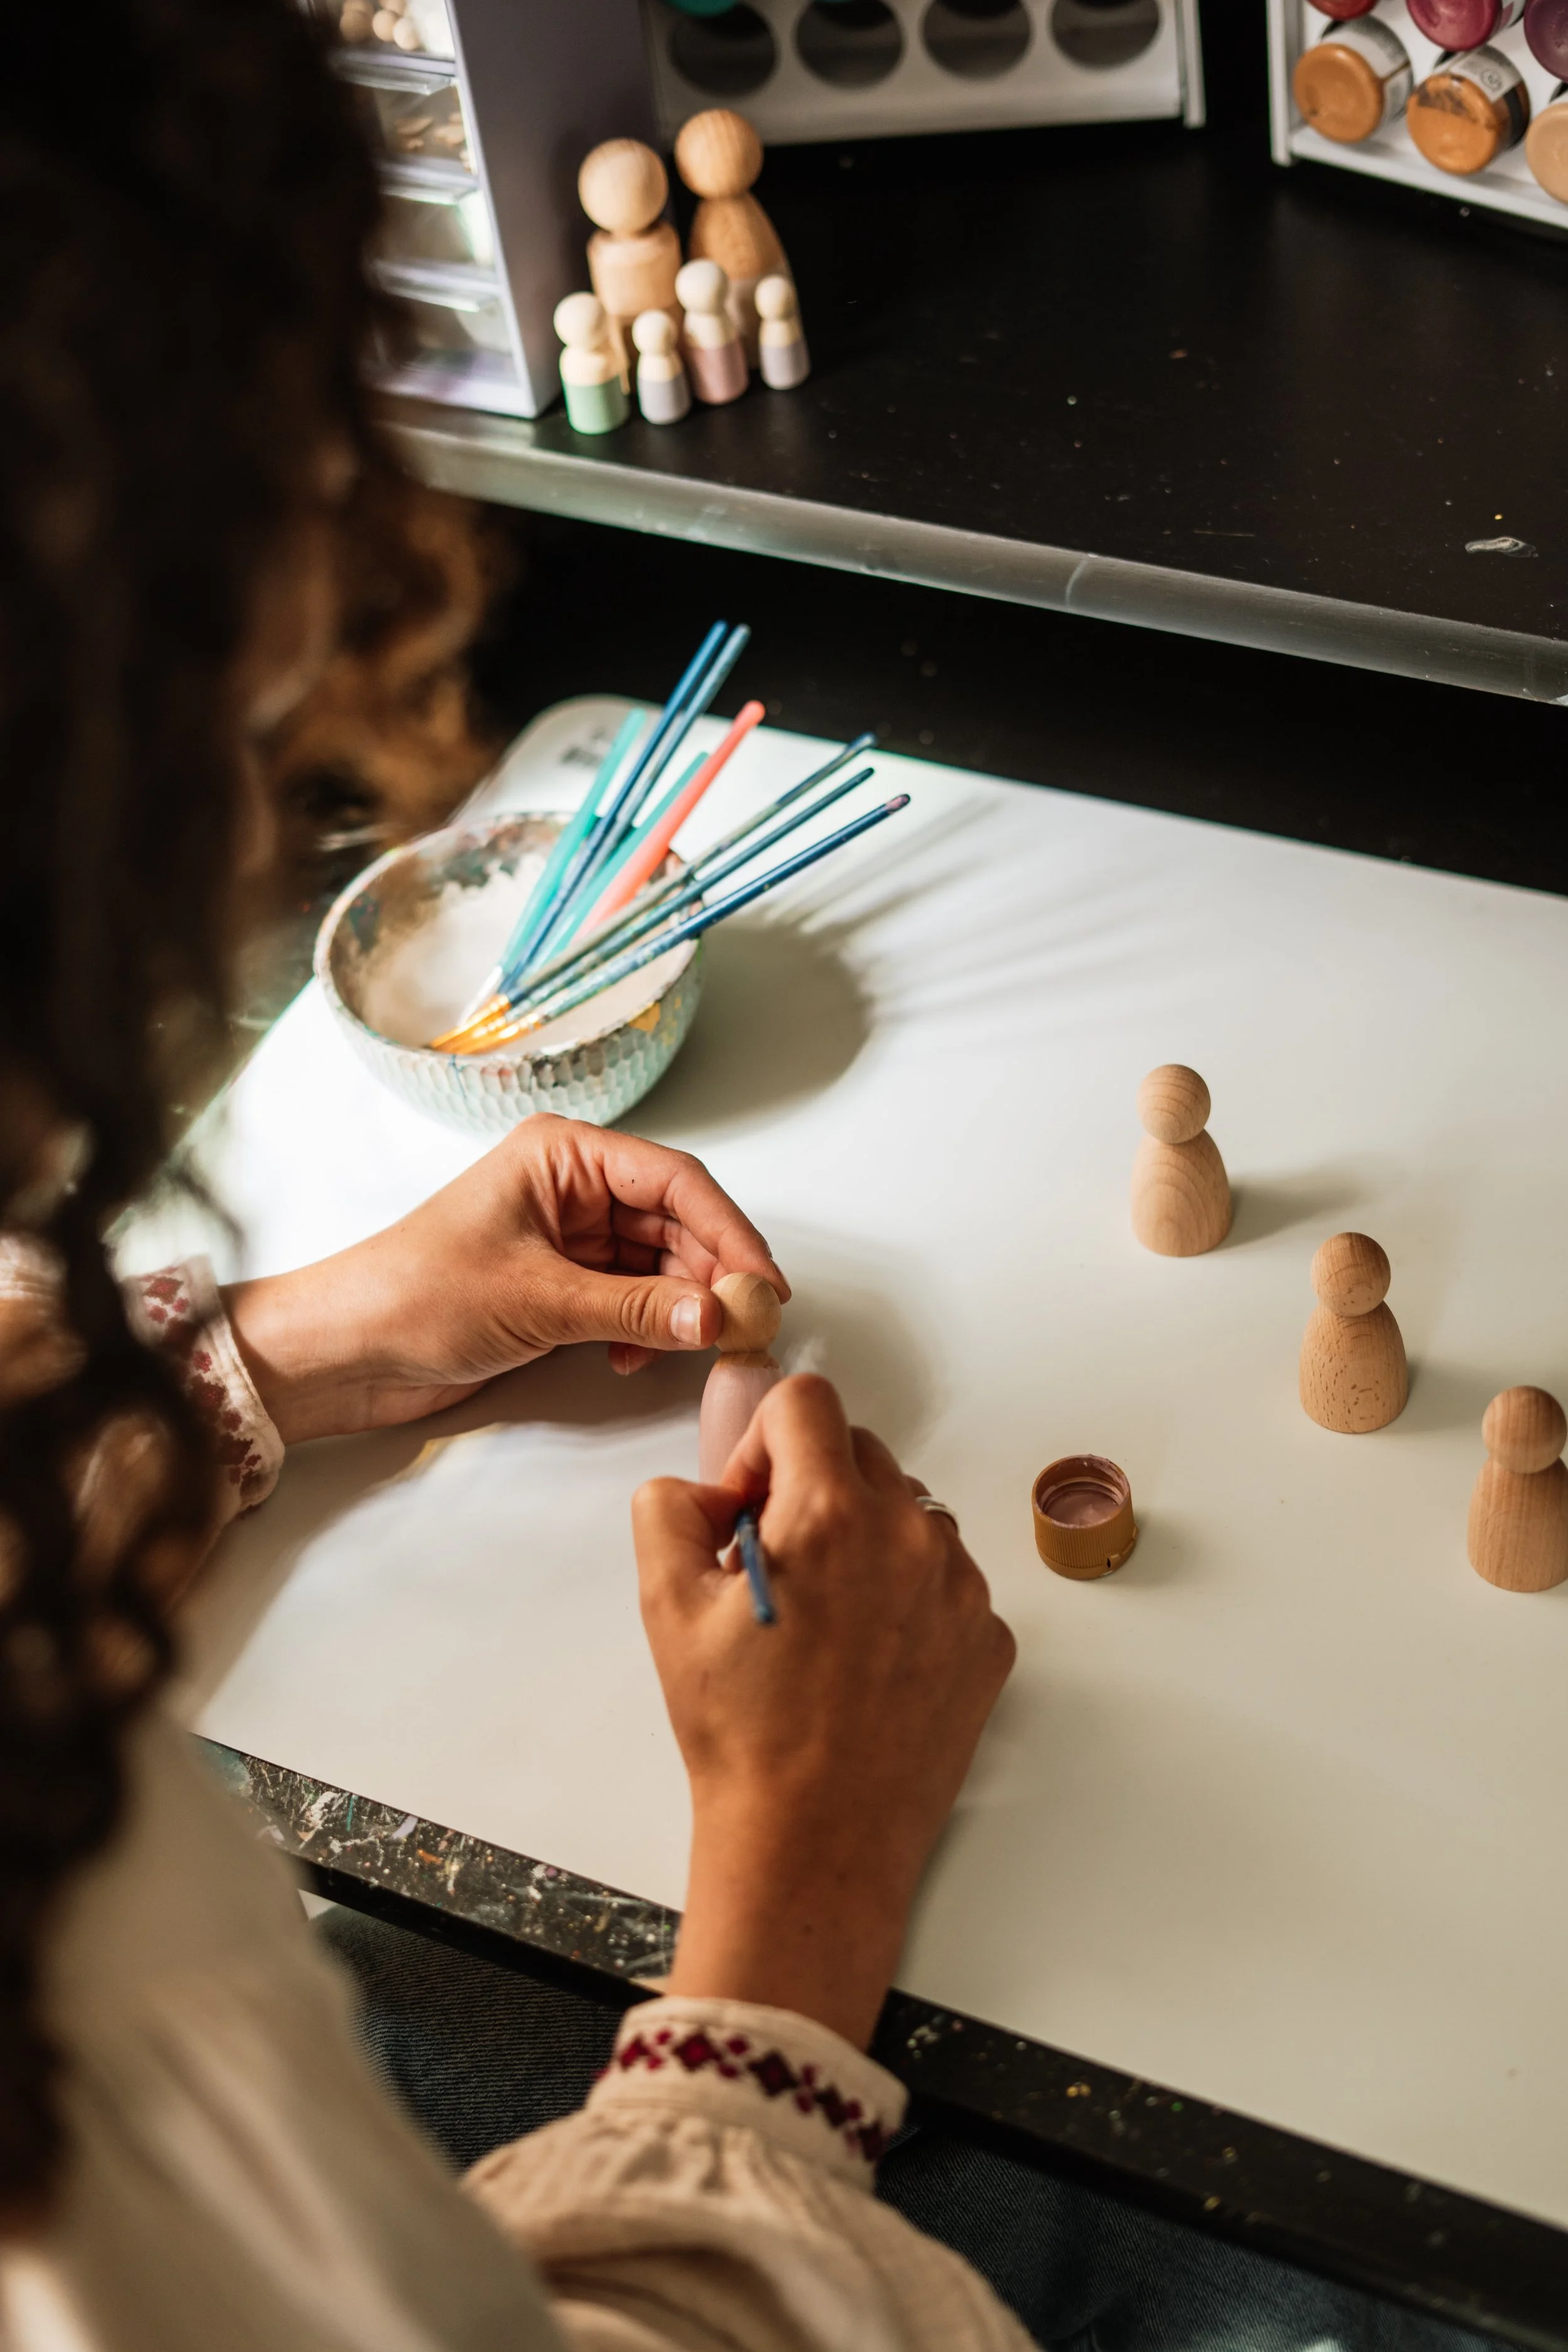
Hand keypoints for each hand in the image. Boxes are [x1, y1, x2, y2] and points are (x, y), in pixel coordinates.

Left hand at [223, 1115, 788, 1444]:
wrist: (346, 1350)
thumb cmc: (418, 1295)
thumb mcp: (539, 1300)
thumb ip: (636, 1311)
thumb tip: (718, 1317)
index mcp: (562, 1153)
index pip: (675, 1180)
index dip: (729, 1230)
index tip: (764, 1283)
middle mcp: (571, 1186)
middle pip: (676, 1221)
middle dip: (712, 1273)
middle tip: (748, 1324)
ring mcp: (566, 1237)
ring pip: (658, 1264)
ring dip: (680, 1308)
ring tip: (697, 1347)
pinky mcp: (559, 1285)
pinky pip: (630, 1299)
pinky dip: (645, 1328)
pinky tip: (633, 1357)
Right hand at [634, 1376, 1014, 2048]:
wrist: (813, 1843)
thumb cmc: (743, 1734)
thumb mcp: (665, 1608)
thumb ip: (669, 1510)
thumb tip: (702, 1491)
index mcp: (833, 1514)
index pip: (806, 1402)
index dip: (761, 1444)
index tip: (748, 1510)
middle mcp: (913, 1537)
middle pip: (860, 1453)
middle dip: (810, 1487)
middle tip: (774, 1568)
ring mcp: (962, 1591)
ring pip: (909, 1516)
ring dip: (863, 1540)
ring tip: (821, 1620)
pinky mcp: (990, 1642)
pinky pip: (945, 1582)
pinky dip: (906, 1598)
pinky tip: (863, 1661)